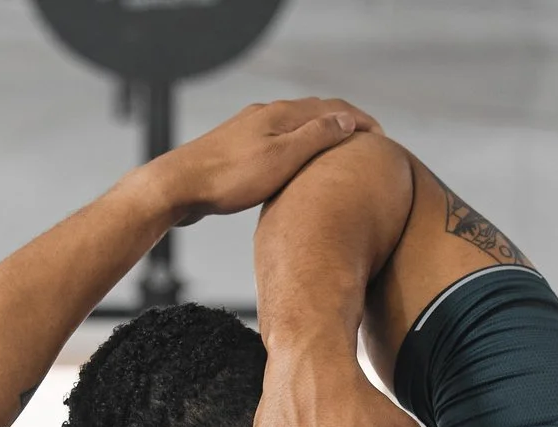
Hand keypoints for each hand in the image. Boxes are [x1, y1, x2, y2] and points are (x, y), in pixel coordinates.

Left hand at [149, 98, 376, 224]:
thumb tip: (348, 121)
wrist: (176, 187)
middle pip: (314, 113)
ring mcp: (248, 130)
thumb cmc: (227, 178)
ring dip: (319, 135)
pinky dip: (296, 148)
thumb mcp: (282, 158)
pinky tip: (292, 166)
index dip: (361, 121)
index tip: (382, 138)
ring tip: (335, 153)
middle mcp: (266, 115)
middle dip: (343, 124)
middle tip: (365, 143)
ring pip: (294, 127)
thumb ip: (316, 137)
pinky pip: (276, 142)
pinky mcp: (234, 149)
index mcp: (282, 114)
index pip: (334, 109)